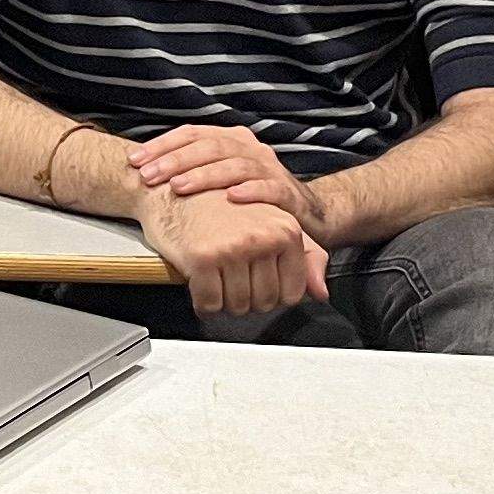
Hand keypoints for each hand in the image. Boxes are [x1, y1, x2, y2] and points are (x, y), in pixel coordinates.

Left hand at [127, 122, 325, 237]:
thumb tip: (143, 170)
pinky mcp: (287, 191)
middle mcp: (250, 147)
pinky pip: (268, 188)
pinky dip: (250, 191)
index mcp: (230, 139)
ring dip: (204, 175)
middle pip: (209, 146)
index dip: (162, 145)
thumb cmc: (250, 195)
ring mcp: (269, 168)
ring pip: (234, 165)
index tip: (134, 161)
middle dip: (175, 160)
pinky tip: (231, 198)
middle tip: (149, 177)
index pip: (192, 133)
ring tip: (179, 187)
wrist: (304, 213)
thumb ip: (191, 171)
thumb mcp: (220, 178)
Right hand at [140, 188, 328, 319]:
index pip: (291, 292)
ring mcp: (232, 247)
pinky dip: (203, 303)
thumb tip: (321, 292)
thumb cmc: (220, 205)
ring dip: (223, 301)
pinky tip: (200, 285)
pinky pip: (209, 304)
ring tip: (216, 277)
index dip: (271, 294)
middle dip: (246, 299)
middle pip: (264, 302)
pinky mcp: (202, 257)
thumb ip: (305, 257)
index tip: (256, 282)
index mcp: (285, 229)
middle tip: (231, 279)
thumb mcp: (272, 222)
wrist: (172, 187)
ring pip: (236, 306)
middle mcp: (262, 237)